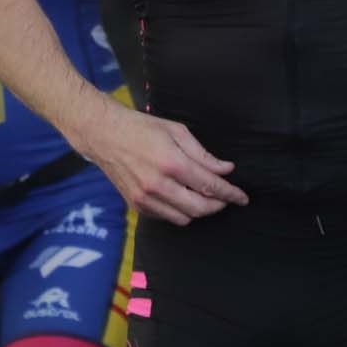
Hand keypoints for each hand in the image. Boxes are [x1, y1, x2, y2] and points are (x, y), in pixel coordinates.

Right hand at [80, 101, 244, 225]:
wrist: (104, 135)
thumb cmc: (141, 128)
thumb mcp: (176, 131)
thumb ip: (203, 154)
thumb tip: (225, 169)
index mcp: (171, 163)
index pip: (210, 186)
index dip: (230, 193)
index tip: (242, 198)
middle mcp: (158, 185)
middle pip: (199, 208)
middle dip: (218, 206)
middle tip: (226, 199)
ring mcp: (145, 198)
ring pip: (184, 218)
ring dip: (199, 211)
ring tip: (204, 198)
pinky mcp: (136, 205)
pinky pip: (166, 217)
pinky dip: (179, 212)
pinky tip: (181, 198)